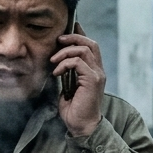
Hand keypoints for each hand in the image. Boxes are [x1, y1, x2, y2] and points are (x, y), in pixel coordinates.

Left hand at [52, 21, 106, 137]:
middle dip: (72, 38)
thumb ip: (67, 74)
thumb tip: (57, 63)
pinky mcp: (92, 80)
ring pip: (83, 50)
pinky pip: (78, 62)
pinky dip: (64, 64)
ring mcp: (97, 75)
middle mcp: (99, 71)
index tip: (71, 26)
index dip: (81, 34)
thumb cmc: (74, 111)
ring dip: (65, 52)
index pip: (91, 46)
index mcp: (94, 71)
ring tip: (53, 61)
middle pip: (90, 43)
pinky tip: (56, 73)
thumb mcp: (68, 87)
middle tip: (57, 41)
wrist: (82, 126)